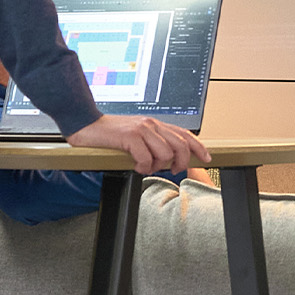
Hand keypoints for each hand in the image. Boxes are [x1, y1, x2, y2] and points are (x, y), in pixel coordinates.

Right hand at [68, 114, 208, 176]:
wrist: (87, 125)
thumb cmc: (110, 135)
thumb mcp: (137, 137)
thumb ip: (153, 143)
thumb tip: (169, 160)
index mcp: (155, 124)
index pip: (184, 134)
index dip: (198, 147)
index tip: (207, 158)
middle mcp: (151, 124)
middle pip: (180, 145)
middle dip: (180, 162)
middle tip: (172, 170)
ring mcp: (141, 129)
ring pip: (165, 153)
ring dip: (157, 166)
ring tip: (145, 166)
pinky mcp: (130, 136)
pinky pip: (146, 158)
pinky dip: (143, 167)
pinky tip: (136, 166)